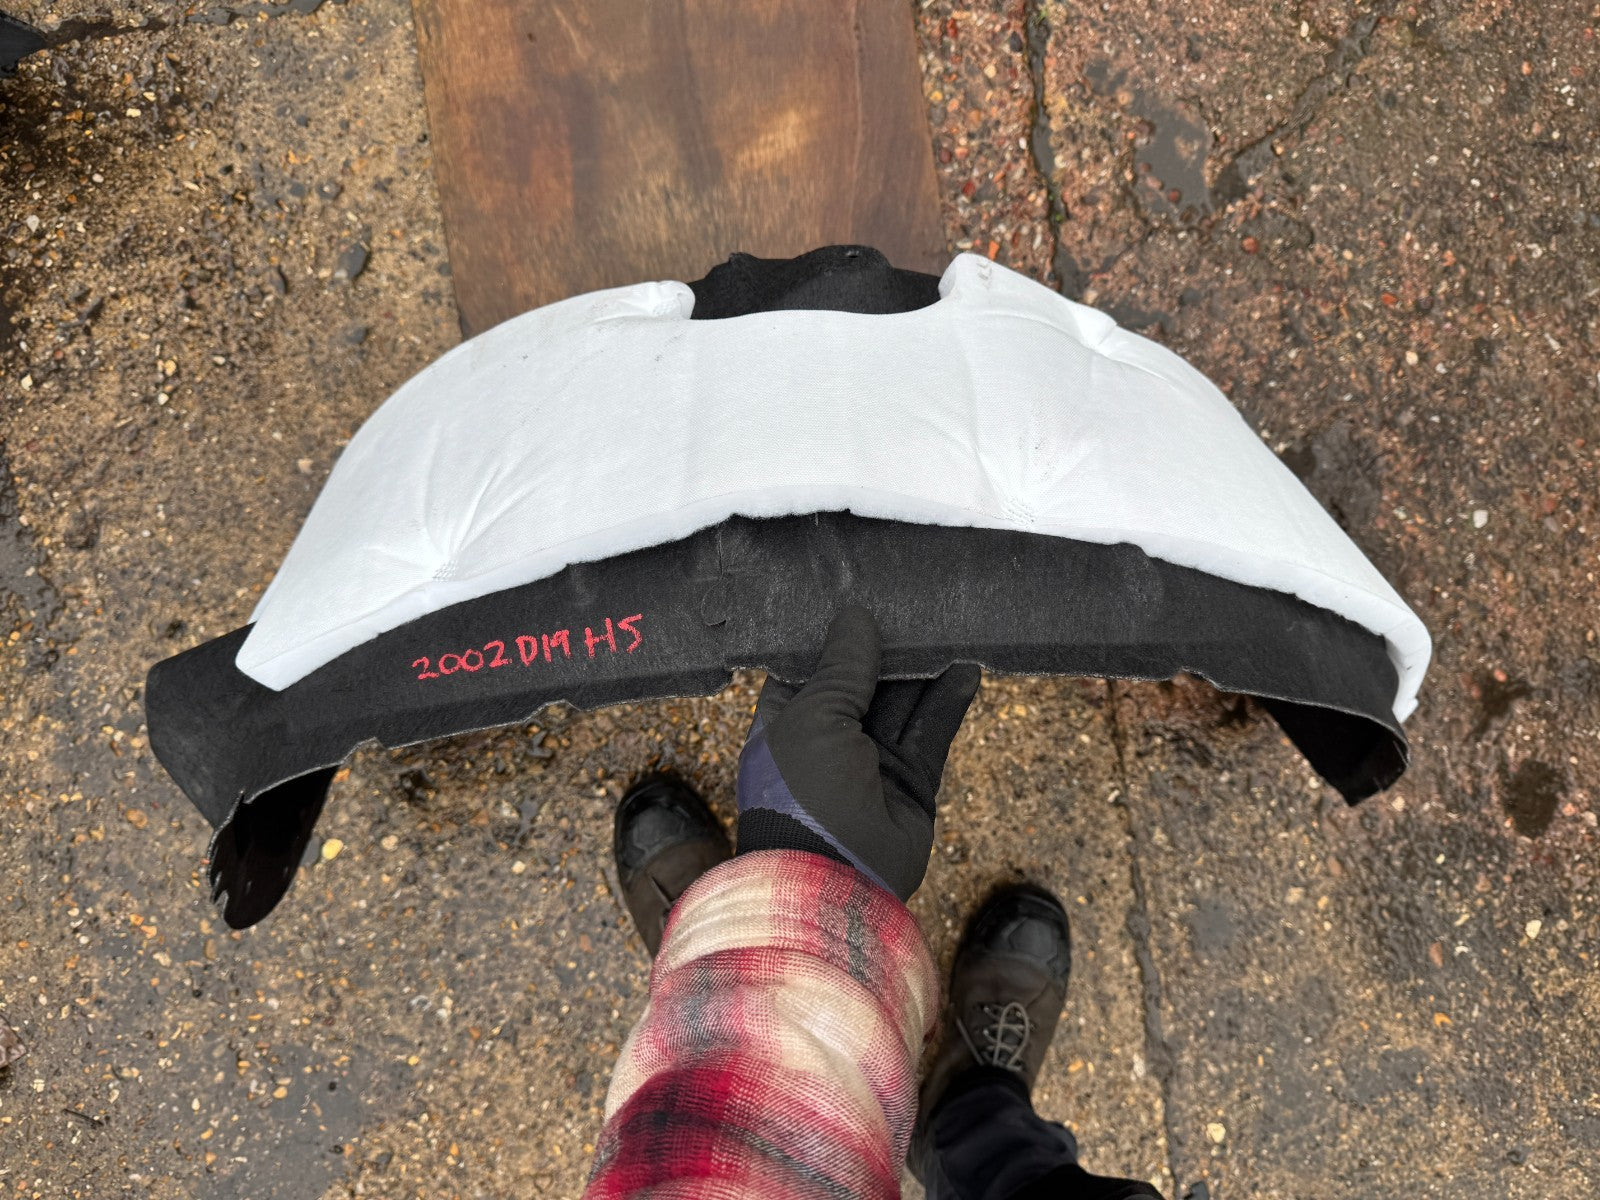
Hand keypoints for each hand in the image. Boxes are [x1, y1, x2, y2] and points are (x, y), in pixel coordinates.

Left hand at [735, 606, 981, 899]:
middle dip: (884, 647)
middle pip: (860, 683)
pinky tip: (966, 668)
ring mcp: (871, 764)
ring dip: (922, 669)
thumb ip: (841, 668)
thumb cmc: (803, 795)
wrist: (834, 883)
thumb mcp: (814, 716)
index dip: (831, 637)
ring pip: (901, 705)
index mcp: (785, 725)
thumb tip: (856, 617)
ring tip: (948, 625)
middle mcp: (827, 741)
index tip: (855, 593)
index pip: (808, 670)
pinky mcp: (910, 782)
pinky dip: (948, 701)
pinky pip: (930, 733)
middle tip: (912, 601)